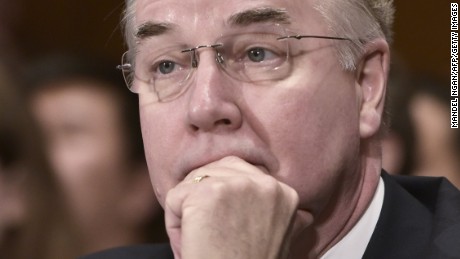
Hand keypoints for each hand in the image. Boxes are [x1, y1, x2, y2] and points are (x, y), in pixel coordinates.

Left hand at [164, 156, 299, 258]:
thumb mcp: (281, 240)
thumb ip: (284, 216)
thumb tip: (301, 213)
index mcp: (285, 193)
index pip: (241, 172)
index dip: (224, 198)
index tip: (226, 226)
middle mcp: (265, 184)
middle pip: (216, 169)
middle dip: (203, 197)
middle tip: (211, 233)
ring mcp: (237, 185)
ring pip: (193, 182)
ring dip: (189, 211)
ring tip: (203, 239)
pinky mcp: (208, 192)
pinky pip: (175, 197)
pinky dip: (174, 223)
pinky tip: (191, 242)